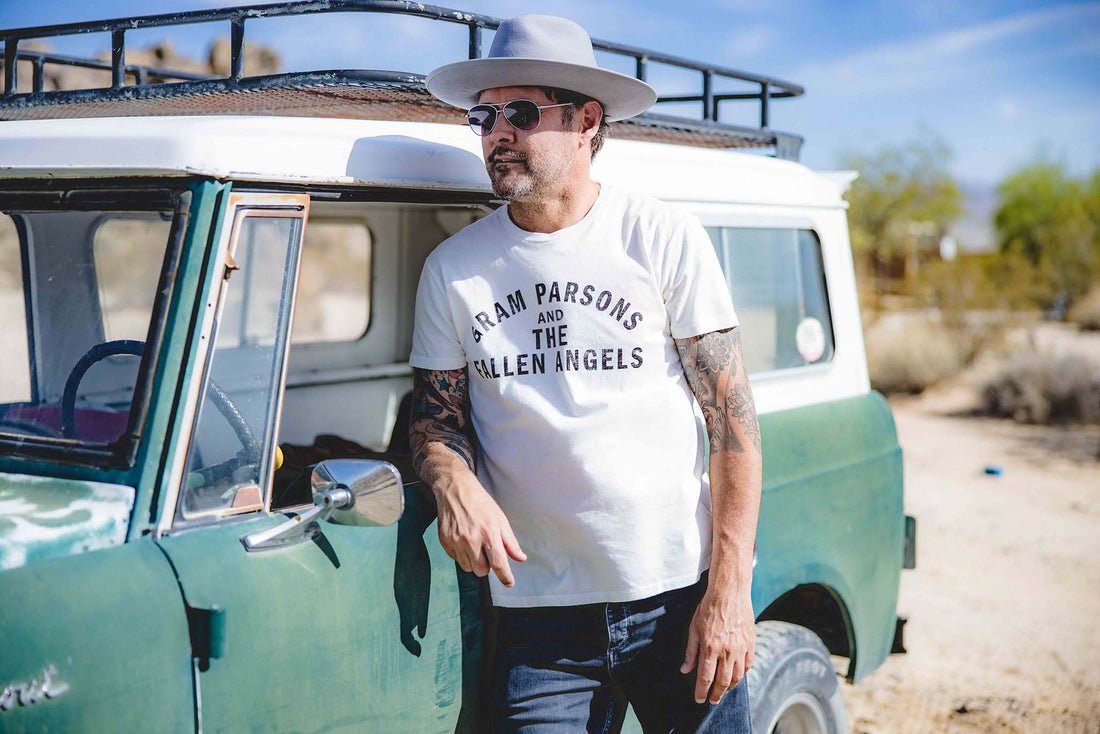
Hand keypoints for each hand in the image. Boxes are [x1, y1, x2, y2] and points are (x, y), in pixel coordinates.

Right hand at [433, 473, 526, 585]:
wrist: (455, 489)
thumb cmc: (480, 503)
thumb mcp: (500, 519)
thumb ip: (510, 542)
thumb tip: (520, 558)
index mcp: (488, 532)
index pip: (498, 563)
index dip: (505, 577)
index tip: (509, 583)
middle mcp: (471, 539)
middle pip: (481, 571)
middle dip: (487, 566)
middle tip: (487, 551)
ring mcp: (456, 541)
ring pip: (468, 568)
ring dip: (474, 561)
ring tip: (475, 543)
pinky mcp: (445, 542)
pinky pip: (456, 560)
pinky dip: (462, 555)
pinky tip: (464, 540)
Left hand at [680, 587, 754, 703]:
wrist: (729, 593)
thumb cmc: (708, 609)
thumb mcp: (694, 629)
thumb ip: (691, 652)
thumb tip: (685, 670)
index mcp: (710, 648)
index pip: (705, 678)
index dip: (701, 692)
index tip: (699, 699)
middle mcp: (727, 651)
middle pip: (722, 682)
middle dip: (716, 695)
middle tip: (712, 700)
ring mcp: (741, 648)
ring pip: (737, 676)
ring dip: (729, 687)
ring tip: (723, 690)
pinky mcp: (750, 644)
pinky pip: (748, 665)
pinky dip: (742, 674)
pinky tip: (736, 676)